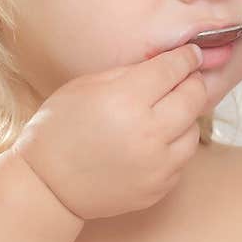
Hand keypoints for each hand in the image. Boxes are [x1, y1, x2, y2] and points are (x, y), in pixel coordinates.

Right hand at [10, 44, 208, 219]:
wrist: (48, 186)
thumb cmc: (59, 130)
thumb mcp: (85, 86)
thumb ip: (128, 73)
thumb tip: (165, 64)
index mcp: (126, 100)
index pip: (172, 70)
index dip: (185, 58)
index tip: (191, 54)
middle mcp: (148, 133)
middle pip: (194, 98)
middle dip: (192, 83)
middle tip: (185, 80)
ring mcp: (157, 165)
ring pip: (193, 130)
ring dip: (184, 118)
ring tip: (163, 115)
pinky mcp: (159, 188)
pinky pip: (182, 160)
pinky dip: (173, 148)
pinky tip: (151, 144)